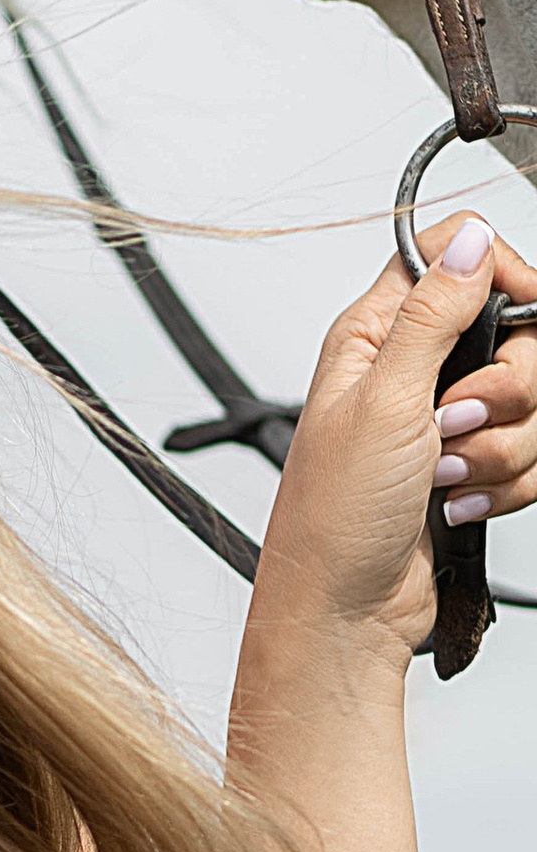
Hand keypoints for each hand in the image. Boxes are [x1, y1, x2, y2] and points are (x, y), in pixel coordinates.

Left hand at [255, 212, 536, 669]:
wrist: (343, 610)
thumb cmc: (334, 517)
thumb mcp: (383, 401)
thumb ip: (430, 315)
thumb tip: (467, 241)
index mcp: (376, 334)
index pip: (458, 256)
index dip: (502, 277)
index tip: (519, 319)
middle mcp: (411, 370)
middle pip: (517, 335)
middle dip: (507, 391)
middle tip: (454, 424)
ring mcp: (443, 421)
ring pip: (531, 403)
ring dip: (501, 450)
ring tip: (444, 477)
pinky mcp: (468, 465)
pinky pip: (528, 453)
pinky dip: (505, 484)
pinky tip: (458, 504)